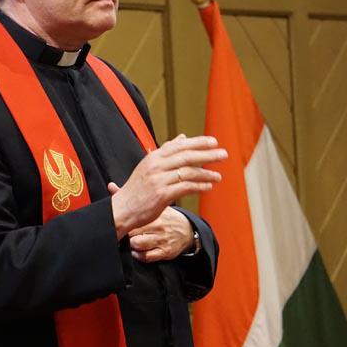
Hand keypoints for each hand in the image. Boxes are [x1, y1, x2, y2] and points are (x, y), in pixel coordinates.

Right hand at [110, 134, 226, 239]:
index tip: (213, 142)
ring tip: (218, 176)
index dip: (198, 142)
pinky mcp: (162, 195)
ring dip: (206, 174)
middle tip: (223, 154)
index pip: (179, 145)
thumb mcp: (149, 166)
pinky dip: (199, 186)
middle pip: (187, 156)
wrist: (123, 208)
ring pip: (188, 172)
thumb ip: (166, 152)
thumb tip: (182, 137)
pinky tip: (208, 187)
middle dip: (207, 155)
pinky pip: (186, 187)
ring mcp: (159, 180)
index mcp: (153, 157)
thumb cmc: (137, 189)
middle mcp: (156, 166)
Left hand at [116, 190, 194, 262]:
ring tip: (131, 242)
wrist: (186, 230)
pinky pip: (147, 256)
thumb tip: (111, 186)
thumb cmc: (165, 217)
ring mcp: (162, 239)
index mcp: (153, 213)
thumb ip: (131, 197)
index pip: (132, 218)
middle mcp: (158, 226)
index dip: (122, 222)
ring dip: (131, 245)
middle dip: (125, 234)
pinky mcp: (165, 251)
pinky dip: (139, 255)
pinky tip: (137, 251)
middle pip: (132, 232)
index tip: (118, 223)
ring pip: (138, 244)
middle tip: (123, 234)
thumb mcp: (152, 204)